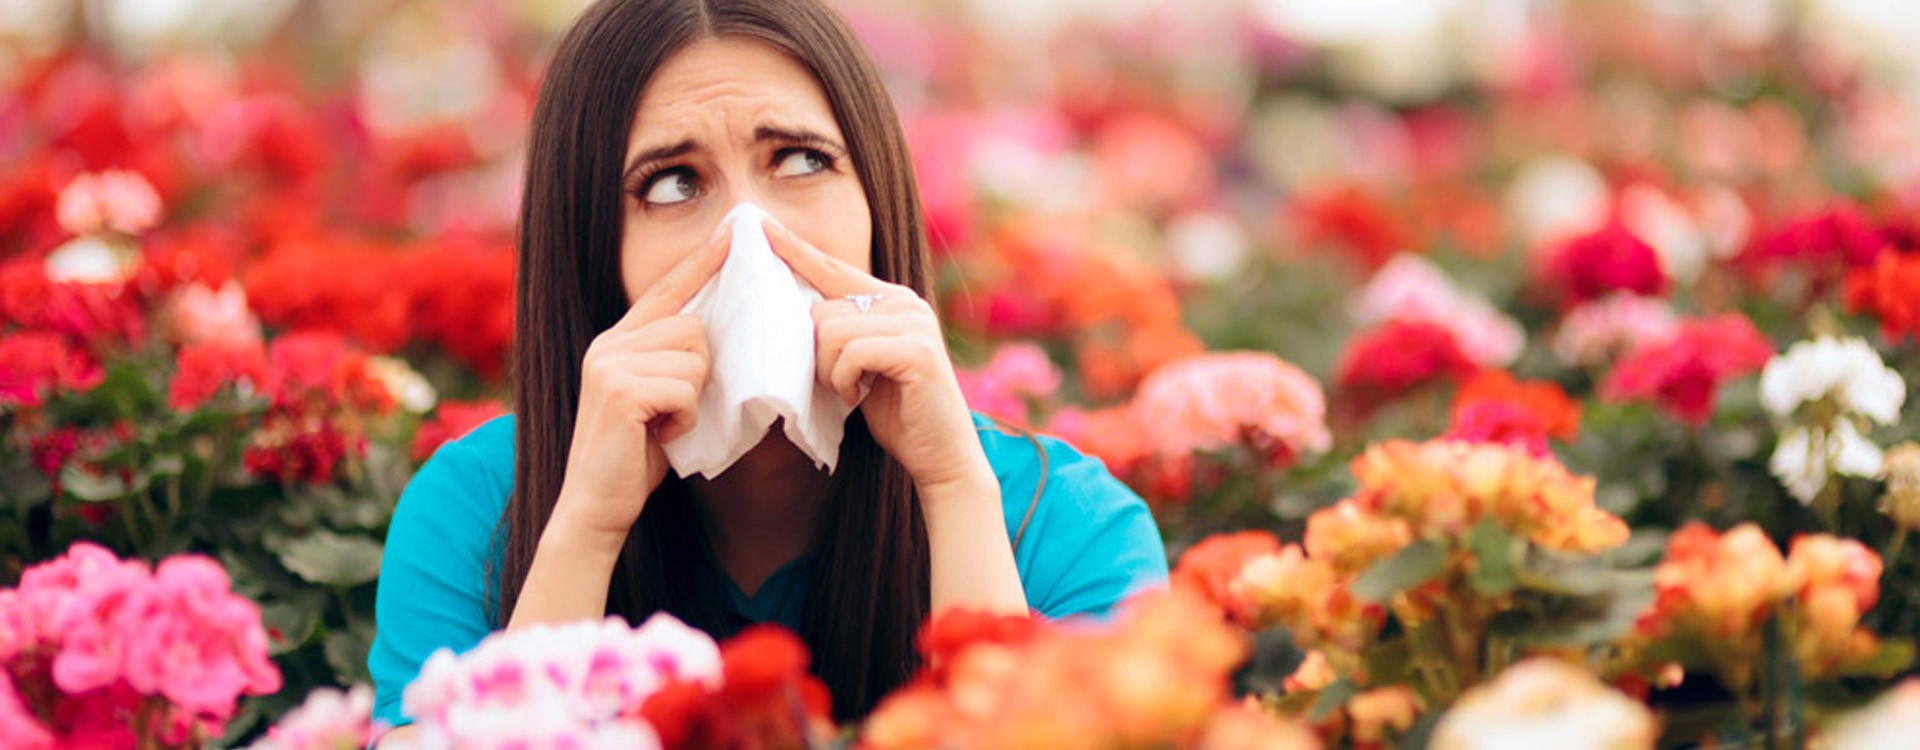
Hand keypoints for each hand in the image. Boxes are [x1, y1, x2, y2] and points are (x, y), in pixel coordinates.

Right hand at [552, 225, 729, 545]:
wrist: (595, 505)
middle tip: (673, 410)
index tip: (731, 234)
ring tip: (663, 423)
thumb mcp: (654, 399)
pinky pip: (685, 387)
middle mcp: (609, 344)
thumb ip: (670, 363)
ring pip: (693, 358)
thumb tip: (713, 336)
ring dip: (691, 399)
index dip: (700, 262)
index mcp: (616, 341)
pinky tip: (659, 434)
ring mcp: (610, 364)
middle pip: (693, 327)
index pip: (665, 290)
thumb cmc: (633, 457)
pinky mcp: (620, 390)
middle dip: (699, 373)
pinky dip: (684, 417)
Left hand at [765, 222, 989, 493]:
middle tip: (841, 383)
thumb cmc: (898, 413)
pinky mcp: (916, 349)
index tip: (763, 228)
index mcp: (892, 300)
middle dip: (818, 355)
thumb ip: (841, 333)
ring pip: (831, 330)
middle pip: (823, 309)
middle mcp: (905, 302)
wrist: (942, 455)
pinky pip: (851, 353)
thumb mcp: (862, 364)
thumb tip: (796, 312)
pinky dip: (845, 381)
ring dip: (830, 371)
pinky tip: (860, 396)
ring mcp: (914, 323)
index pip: (834, 269)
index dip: (797, 250)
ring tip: (852, 390)